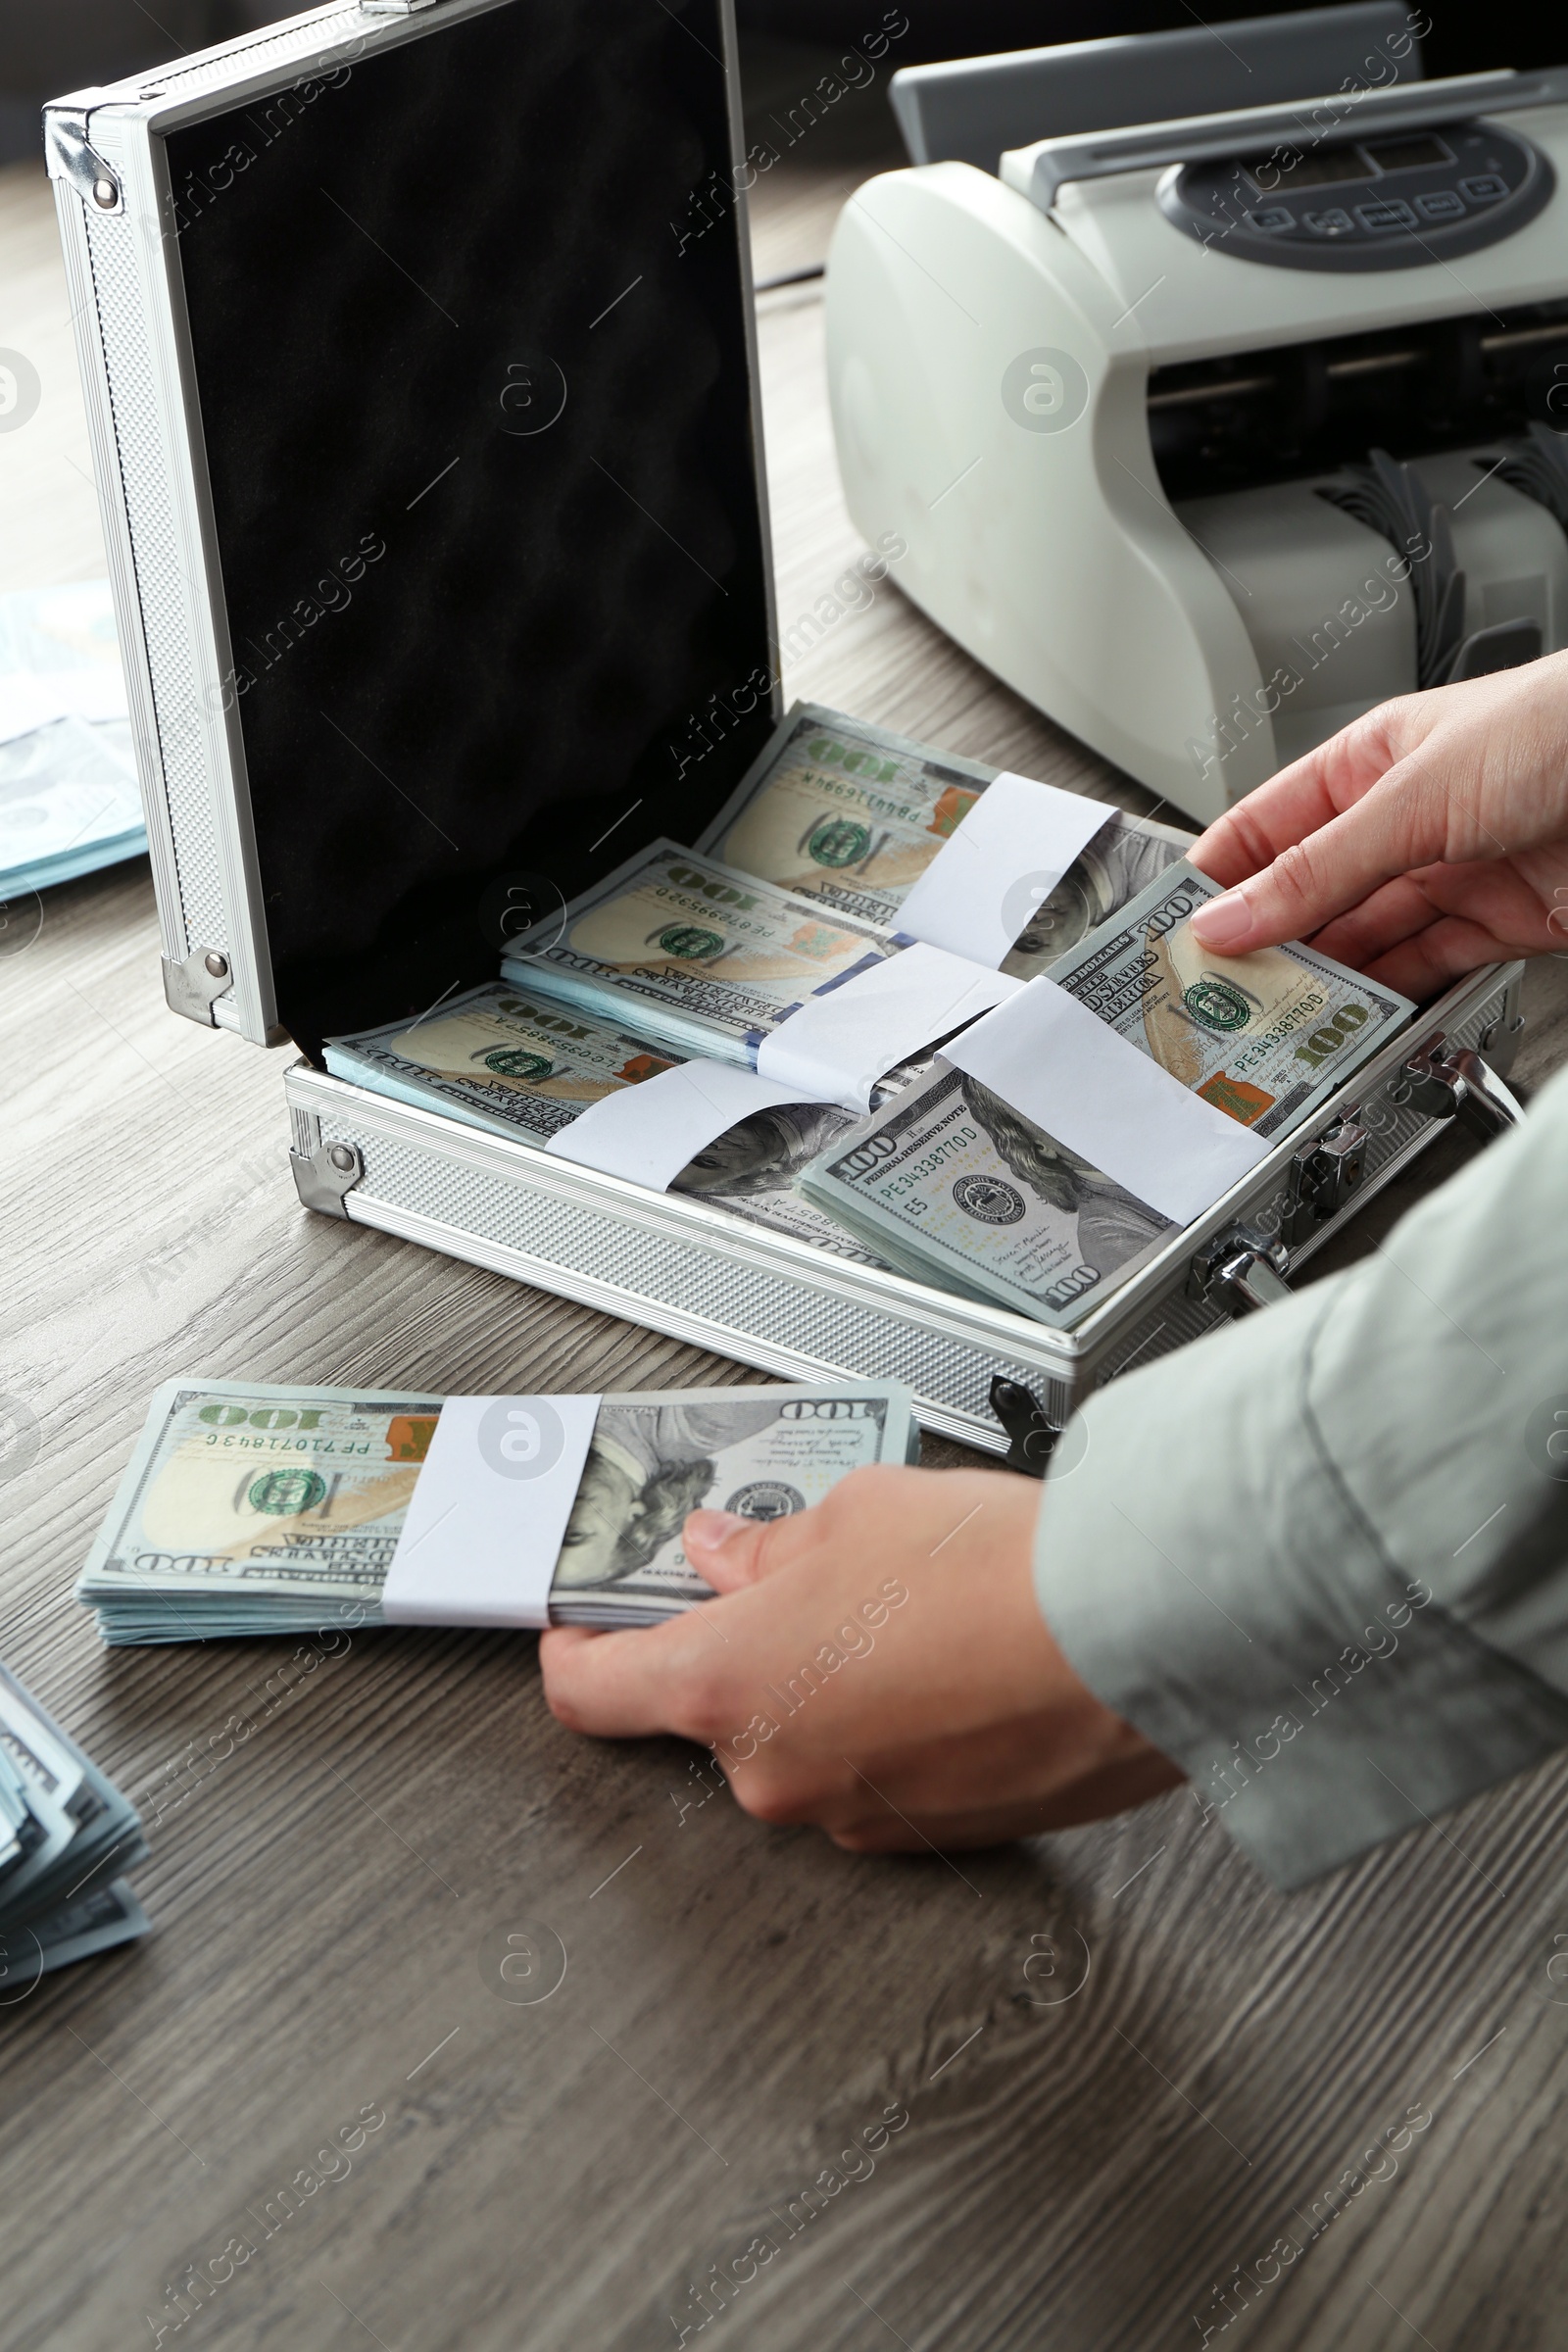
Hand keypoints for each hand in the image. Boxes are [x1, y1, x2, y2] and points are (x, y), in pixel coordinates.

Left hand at [538, 1464, 1180, 1850]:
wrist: (1134, 1634)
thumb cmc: (998, 1575)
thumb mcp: (852, 1512)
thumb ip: (765, 1545)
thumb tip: (731, 1553)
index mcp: (727, 1687)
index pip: (592, 1693)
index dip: (572, 1654)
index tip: (576, 1629)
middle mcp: (778, 1773)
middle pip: (714, 1712)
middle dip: (748, 1645)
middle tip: (801, 1575)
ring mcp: (856, 1818)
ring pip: (806, 1743)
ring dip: (830, 1684)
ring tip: (906, 1607)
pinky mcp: (934, 1837)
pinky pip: (880, 1774)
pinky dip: (896, 1724)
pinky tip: (951, 1659)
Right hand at [1187, 651, 1567, 997]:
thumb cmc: (1566, 728)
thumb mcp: (1415, 795)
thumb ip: (1320, 869)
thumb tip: (1234, 914)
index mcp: (1372, 762)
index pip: (1267, 826)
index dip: (1217, 876)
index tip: (1171, 929)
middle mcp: (1408, 820)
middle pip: (1310, 895)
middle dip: (1263, 943)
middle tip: (1215, 993)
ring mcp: (1453, 875)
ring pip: (1362, 942)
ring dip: (1320, 983)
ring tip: (1272, 1019)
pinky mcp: (1499, 926)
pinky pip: (1422, 972)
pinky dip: (1385, 1003)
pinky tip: (1349, 1021)